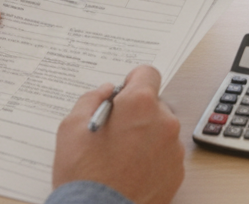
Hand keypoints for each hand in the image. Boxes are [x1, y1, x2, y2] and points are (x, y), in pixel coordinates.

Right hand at [52, 65, 182, 201]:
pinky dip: (153, 158)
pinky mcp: (177, 171)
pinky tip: (132, 171)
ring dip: (146, 136)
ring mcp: (173, 148)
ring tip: (121, 157)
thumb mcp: (71, 127)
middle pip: (154, 105)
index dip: (133, 82)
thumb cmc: (83, 174)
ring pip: (161, 130)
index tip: (123, 95)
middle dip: (136, 113)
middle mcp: (164, 121)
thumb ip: (91, 99)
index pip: (148, 73)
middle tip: (115, 132)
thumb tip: (107, 91)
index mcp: (139, 104)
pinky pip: (166, 154)